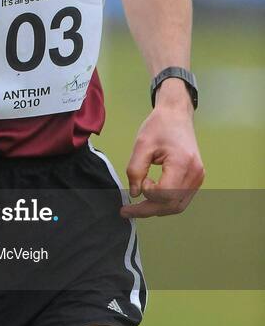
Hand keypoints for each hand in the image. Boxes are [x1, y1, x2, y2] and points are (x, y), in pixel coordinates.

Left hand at [120, 103, 204, 218]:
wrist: (177, 115)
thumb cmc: (160, 126)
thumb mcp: (142, 145)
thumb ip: (135, 170)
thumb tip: (135, 194)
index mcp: (183, 163)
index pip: (165, 193)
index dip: (149, 192)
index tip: (141, 179)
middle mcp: (195, 174)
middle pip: (171, 204)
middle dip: (148, 209)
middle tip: (127, 211)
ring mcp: (198, 177)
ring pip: (177, 206)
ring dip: (156, 209)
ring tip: (137, 207)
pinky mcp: (196, 178)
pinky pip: (181, 198)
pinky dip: (165, 202)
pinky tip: (151, 198)